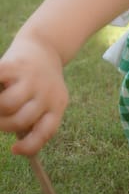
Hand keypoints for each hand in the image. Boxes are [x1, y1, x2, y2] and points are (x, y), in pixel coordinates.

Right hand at [0, 38, 68, 156]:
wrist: (44, 43)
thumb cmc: (38, 82)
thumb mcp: (43, 99)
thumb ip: (31, 118)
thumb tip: (17, 145)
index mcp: (58, 104)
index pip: (45, 131)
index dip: (29, 146)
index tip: (14, 150)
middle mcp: (48, 92)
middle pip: (21, 120)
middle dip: (3, 124)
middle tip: (0, 118)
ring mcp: (32, 78)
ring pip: (8, 104)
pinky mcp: (16, 65)